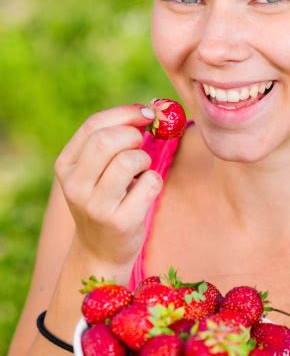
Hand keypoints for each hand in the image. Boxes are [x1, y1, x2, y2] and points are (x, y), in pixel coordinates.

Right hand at [54, 104, 162, 266]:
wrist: (100, 251)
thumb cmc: (104, 199)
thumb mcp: (95, 169)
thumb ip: (112, 139)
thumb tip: (146, 109)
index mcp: (65, 165)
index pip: (93, 125)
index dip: (124, 113)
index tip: (146, 112)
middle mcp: (74, 185)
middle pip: (107, 141)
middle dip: (133, 135)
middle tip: (140, 145)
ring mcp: (95, 206)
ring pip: (129, 160)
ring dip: (144, 160)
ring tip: (139, 172)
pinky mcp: (119, 222)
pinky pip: (149, 183)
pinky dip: (153, 181)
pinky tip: (143, 193)